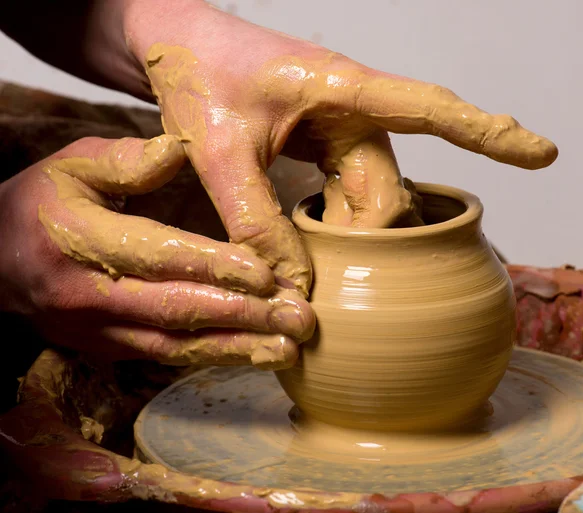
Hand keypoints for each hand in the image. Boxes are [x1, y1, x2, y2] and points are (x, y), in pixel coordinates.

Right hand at [0, 135, 313, 368]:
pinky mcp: (106, 348)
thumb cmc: (38, 207)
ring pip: (175, 347)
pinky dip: (210, 358)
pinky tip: (250, 355)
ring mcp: (98, 330)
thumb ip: (127, 160)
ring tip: (287, 351)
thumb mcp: (72, 166)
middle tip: (298, 322)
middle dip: (243, 318)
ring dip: (236, 350)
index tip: (267, 276)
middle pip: (177, 311)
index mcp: (82, 239)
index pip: (160, 256)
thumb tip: (180, 151)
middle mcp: (90, 294)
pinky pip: (164, 358)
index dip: (215, 267)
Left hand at [120, 0, 557, 296]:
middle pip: (391, 189)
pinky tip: (316, 248)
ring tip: (313, 263)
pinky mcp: (321, 150)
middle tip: (327, 275)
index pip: (429, 109)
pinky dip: (337, 229)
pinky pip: (348, 197)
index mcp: (341, 89)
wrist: (174, 45)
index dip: (487, 132)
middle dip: (371, 238)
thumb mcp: (216, 146)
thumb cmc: (196, 72)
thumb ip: (252, 216)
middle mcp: (351, 113)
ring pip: (372, 199)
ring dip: (352, 239)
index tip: (542, 153)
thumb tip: (292, 284)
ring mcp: (338, 133)